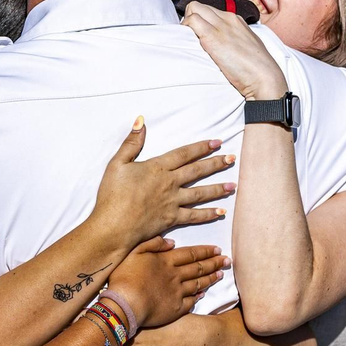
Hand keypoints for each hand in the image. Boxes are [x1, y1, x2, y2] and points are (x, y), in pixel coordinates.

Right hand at [88, 120, 233, 246]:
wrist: (113, 225)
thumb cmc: (112, 195)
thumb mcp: (117, 163)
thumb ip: (131, 142)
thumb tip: (140, 120)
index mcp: (157, 168)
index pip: (184, 154)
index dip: (201, 147)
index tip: (217, 143)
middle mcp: (169, 183)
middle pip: (197, 171)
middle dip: (216, 164)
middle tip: (232, 159)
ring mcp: (172, 202)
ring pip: (200, 193)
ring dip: (218, 188)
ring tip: (233, 185)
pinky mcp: (171, 219)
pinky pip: (194, 216)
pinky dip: (208, 214)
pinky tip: (220, 212)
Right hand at [106, 238, 226, 329]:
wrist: (124, 305)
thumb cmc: (125, 277)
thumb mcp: (135, 252)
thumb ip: (153, 244)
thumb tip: (172, 242)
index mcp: (166, 261)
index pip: (190, 254)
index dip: (205, 251)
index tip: (217, 249)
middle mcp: (176, 275)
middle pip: (199, 267)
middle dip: (214, 263)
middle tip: (227, 260)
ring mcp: (177, 293)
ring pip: (198, 283)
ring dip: (211, 278)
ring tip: (221, 274)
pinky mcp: (175, 309)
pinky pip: (191, 301)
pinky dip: (198, 296)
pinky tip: (204, 293)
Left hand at [181, 2, 287, 100]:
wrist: (264, 77)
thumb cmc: (256, 69)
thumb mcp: (247, 47)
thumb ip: (234, 41)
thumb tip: (221, 46)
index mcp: (237, 20)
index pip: (210, 9)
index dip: (199, 20)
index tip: (196, 34)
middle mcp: (228, 18)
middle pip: (199, 6)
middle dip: (189, 19)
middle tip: (188, 37)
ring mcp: (221, 26)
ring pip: (193, 9)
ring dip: (185, 24)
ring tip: (188, 41)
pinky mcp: (213, 36)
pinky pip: (191, 21)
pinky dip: (185, 29)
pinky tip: (187, 43)